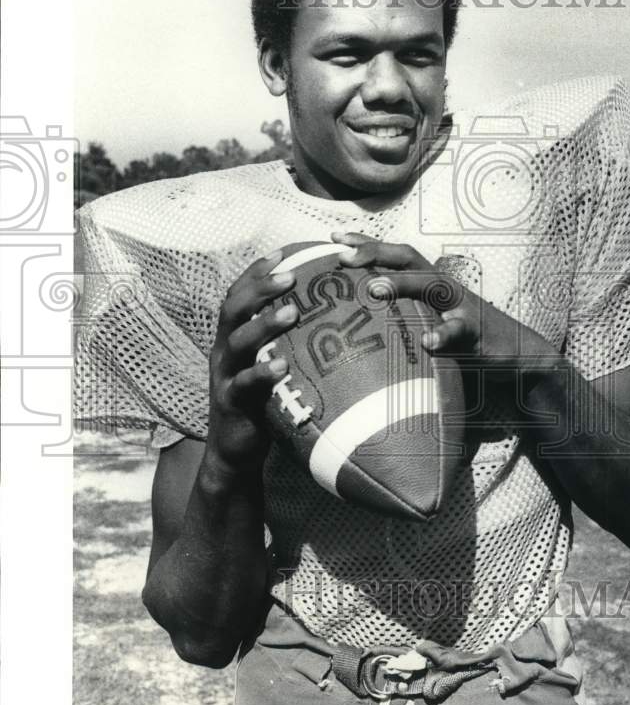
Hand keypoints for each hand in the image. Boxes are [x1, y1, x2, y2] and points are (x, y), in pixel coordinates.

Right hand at [206, 249, 299, 470]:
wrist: (235, 452)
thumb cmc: (263, 402)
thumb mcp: (271, 363)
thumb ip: (287, 340)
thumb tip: (329, 312)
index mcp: (233, 337)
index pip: (240, 294)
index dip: (258, 271)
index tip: (284, 251)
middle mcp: (225, 351)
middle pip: (233, 309)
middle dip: (260, 288)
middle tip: (290, 275)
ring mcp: (225, 377)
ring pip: (237, 342)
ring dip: (264, 324)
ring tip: (291, 312)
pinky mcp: (231, 404)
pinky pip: (244, 385)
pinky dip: (261, 374)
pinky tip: (281, 366)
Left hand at [333, 231, 557, 370]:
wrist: (519, 354)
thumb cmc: (464, 339)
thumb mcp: (431, 322)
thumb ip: (403, 317)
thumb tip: (359, 321)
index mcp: (429, 284)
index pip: (394, 255)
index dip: (366, 244)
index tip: (334, 237)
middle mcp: (443, 288)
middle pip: (408, 259)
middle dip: (376, 253)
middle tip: (343, 257)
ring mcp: (461, 307)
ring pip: (431, 286)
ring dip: (403, 284)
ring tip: (375, 287)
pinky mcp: (478, 333)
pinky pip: (460, 331)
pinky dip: (444, 334)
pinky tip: (428, 341)